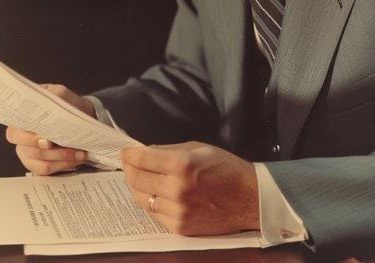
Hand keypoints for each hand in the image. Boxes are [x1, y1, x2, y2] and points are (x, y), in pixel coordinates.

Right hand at [5, 84, 94, 174]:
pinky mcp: (38, 164)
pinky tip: (77, 159)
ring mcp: (27, 153)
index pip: (14, 132)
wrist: (81, 114)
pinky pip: (47, 170)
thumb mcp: (61, 94)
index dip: (28, 139)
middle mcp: (20, 138)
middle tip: (68, 149)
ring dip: (62, 158)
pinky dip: (64, 165)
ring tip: (80, 153)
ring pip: (41, 161)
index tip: (47, 140)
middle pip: (28, 150)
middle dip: (49, 151)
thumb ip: (53, 97)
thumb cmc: (67, 103)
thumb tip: (48, 106)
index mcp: (22, 120)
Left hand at [122, 141, 258, 235]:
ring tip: (139, 177)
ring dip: (136, 186)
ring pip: (142, 198)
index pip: (142, 159)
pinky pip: (154, 214)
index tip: (125, 152)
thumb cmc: (226, 168)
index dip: (129, 154)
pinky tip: (154, 193)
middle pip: (136, 179)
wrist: (249, 198)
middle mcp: (177, 189)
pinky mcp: (180, 227)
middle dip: (129, 169)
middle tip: (129, 163)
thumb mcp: (198, 148)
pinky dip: (151, 202)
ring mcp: (178, 211)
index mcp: (181, 164)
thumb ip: (169, 149)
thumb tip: (146, 152)